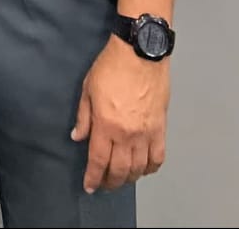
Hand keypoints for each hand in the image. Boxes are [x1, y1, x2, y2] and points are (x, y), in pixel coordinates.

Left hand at [71, 34, 168, 193]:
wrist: (140, 52)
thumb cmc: (111, 66)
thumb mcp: (88, 88)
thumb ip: (83, 116)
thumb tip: (77, 137)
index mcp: (106, 125)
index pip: (98, 160)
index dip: (93, 177)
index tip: (89, 186)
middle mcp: (127, 134)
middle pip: (119, 170)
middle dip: (110, 181)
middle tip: (104, 184)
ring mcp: (146, 133)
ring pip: (139, 168)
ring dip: (129, 178)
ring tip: (122, 178)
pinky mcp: (161, 128)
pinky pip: (158, 157)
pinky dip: (150, 168)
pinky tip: (143, 169)